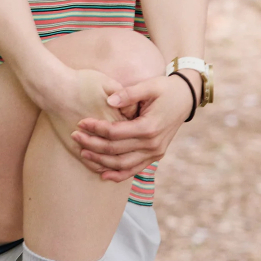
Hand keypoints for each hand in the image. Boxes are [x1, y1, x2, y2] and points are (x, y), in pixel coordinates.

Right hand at [42, 68, 129, 174]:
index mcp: (115, 119)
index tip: (139, 130)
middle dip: (129, 151)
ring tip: (120, 163)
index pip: (134, 133)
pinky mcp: (75, 147)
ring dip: (116, 164)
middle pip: (123, 150)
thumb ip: (124, 96)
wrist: (54, 88)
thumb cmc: (80, 82)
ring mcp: (88, 143)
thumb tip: (134, 110)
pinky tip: (104, 168)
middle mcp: (103, 135)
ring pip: (108, 162)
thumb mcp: (107, 82)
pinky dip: (100, 167)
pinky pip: (92, 164)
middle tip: (133, 148)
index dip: (138, 133)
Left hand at [69, 74, 194, 181]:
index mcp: (150, 127)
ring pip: (123, 164)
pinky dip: (119, 174)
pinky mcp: (155, 156)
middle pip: (116, 150)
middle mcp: (153, 144)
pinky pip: (135, 169)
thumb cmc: (165, 89)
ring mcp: (155, 153)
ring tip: (83, 154)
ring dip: (101, 162)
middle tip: (75, 137)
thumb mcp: (149, 85)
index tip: (80, 122)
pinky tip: (103, 175)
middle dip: (93, 145)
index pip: (116, 132)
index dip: (96, 128)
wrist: (186, 98)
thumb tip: (108, 101)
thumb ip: (128, 94)